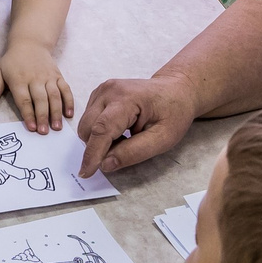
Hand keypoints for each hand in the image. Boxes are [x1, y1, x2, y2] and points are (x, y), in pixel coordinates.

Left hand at [0, 43, 73, 134]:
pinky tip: (69, 114)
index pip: (24, 100)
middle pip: (40, 100)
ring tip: (57, 127)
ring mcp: (48, 77)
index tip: (31, 128)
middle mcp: (35, 78)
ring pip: (54, 96)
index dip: (28, 114)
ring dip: (56, 112)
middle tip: (44, 132)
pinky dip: (69, 101)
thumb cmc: (12, 61)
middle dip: (43, 117)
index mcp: (19, 79)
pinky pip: (65, 89)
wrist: (30, 43)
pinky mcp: (58, 76)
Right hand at [75, 73, 199, 176]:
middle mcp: (109, 91)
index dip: (93, 153)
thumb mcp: (163, 138)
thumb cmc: (173, 112)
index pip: (102, 129)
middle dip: (99, 147)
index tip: (86, 173)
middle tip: (127, 148)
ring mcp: (102, 90)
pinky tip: (120, 129)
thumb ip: (134, 152)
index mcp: (127, 98)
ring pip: (86, 125)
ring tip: (126, 137)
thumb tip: (106, 164)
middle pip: (88, 128)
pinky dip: (100, 131)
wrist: (175, 90)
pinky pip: (89, 120)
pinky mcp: (99, 95)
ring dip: (100, 139)